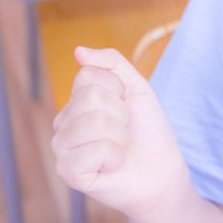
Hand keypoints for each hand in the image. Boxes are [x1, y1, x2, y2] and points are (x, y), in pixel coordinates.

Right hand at [51, 46, 189, 219]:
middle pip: (91, 98)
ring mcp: (62, 148)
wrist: (161, 170)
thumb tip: (78, 51)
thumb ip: (111, 63)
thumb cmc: (147, 130)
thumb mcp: (136, 88)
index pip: (88, 75)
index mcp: (76, 101)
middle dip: (121, 114)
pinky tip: (112, 165)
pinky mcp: (67, 171)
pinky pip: (96, 149)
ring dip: (120, 136)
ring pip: (94, 123)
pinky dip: (115, 156)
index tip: (126, 108)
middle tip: (125, 131)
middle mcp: (62, 123)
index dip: (118, 90)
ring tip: (120, 148)